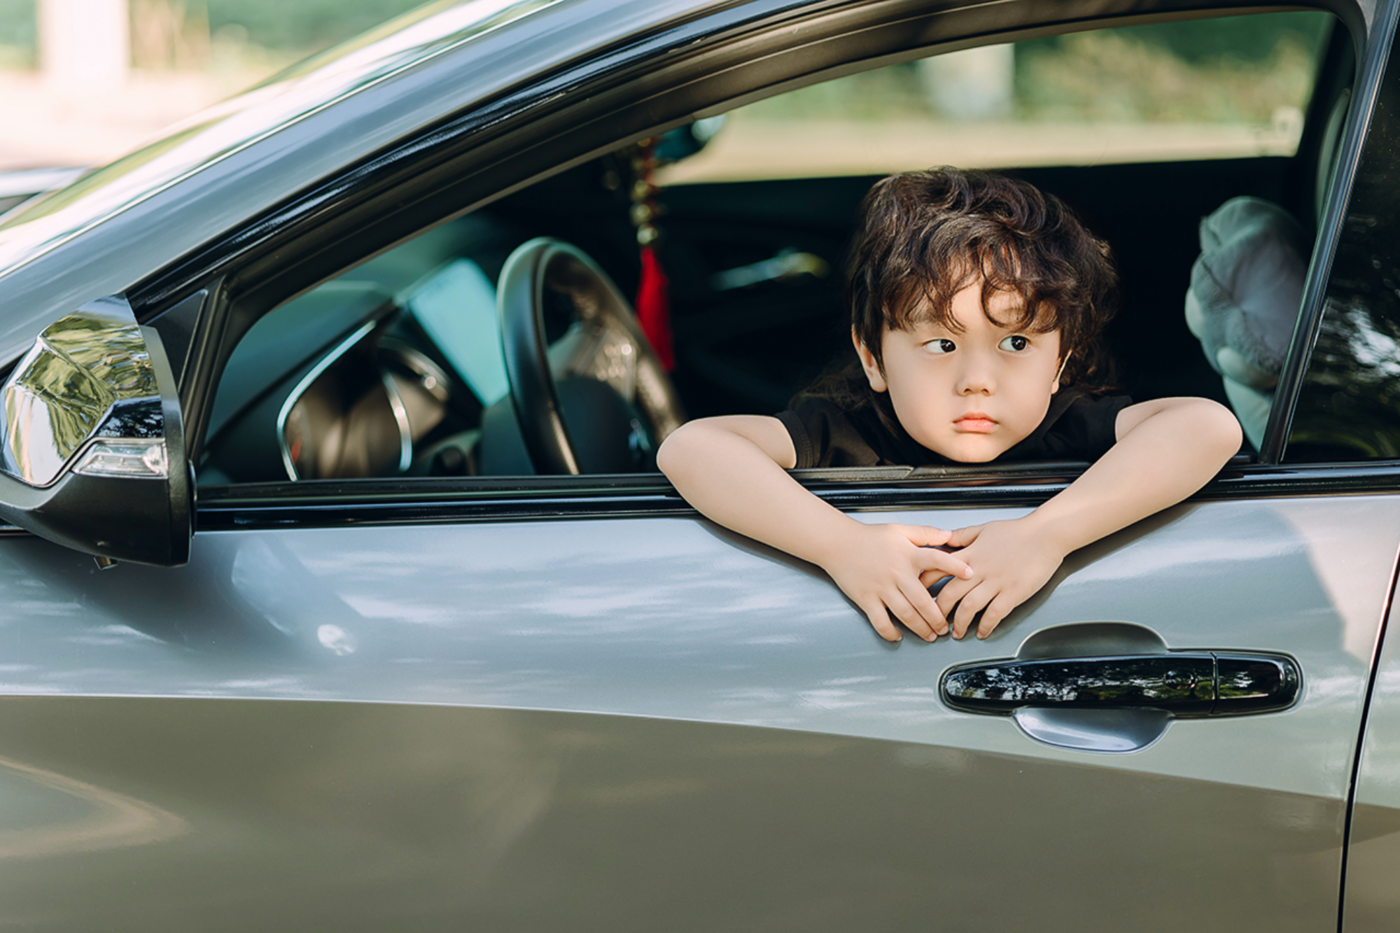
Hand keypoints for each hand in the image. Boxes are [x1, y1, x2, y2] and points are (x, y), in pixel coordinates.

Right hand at [819, 523, 972, 642]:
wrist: (838, 543)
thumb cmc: (869, 537)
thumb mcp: (900, 530)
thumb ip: (926, 533)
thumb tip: (950, 535)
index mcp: (907, 555)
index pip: (936, 560)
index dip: (955, 567)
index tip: (970, 576)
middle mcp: (896, 573)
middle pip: (923, 601)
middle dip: (937, 618)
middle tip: (945, 628)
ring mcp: (881, 588)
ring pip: (906, 614)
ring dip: (920, 628)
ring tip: (929, 636)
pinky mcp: (866, 598)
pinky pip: (880, 621)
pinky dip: (890, 632)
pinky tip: (898, 636)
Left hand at [925, 518, 1066, 639]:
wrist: (1046, 534)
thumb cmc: (1018, 531)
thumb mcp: (984, 528)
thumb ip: (963, 536)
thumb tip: (946, 538)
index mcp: (970, 554)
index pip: (938, 569)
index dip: (925, 584)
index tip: (917, 595)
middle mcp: (979, 570)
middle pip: (949, 594)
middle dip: (938, 611)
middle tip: (934, 622)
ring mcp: (996, 582)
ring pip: (969, 607)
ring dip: (959, 624)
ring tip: (956, 633)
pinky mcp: (1013, 593)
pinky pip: (994, 614)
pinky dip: (986, 626)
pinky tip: (982, 632)